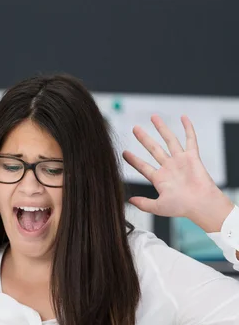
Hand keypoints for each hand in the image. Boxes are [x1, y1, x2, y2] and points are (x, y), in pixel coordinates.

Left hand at [123, 115, 233, 231]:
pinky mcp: (192, 157)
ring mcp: (180, 161)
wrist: (200, 205)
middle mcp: (169, 168)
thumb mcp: (158, 207)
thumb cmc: (181, 207)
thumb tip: (129, 200)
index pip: (143, 167)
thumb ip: (143, 203)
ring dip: (162, 128)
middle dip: (144, 139)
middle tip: (135, 128)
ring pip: (169, 140)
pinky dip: (188, 128)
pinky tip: (183, 117)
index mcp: (160, 179)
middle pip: (154, 149)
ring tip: (153, 117)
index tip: (124, 153)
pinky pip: (190, 140)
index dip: (133, 160)